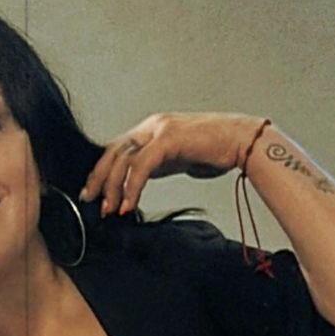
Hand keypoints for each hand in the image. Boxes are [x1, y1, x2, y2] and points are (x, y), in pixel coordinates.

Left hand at [80, 112, 265, 216]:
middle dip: (100, 180)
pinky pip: (142, 165)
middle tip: (91, 202)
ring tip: (111, 209)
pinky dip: (132, 187)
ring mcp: (159, 129)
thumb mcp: (178, 159)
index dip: (102, 172)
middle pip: (113, 152)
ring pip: (123, 158)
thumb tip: (140, 180)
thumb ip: (158, 165)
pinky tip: (129, 205)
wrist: (243, 141)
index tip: (93, 194)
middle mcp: (151, 126)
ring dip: (114, 187)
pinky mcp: (169, 139)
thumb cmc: (215, 152)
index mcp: (150, 130)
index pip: (116, 150)